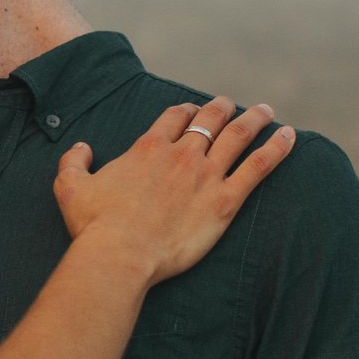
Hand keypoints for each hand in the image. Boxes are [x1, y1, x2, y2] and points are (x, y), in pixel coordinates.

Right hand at [53, 99, 295, 285]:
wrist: (120, 254)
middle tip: (231, 104)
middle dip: (222, 108)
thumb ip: (74, 161)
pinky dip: (276, 149)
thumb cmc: (94, 225)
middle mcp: (181, 155)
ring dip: (255, 119)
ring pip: (238, 136)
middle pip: (209, 120)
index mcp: (148, 148)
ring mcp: (206, 176)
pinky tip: (289, 136)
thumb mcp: (69, 187)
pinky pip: (258, 167)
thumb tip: (82, 148)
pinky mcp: (225, 201)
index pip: (174, 117)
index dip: (186, 111)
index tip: (193, 110)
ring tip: (267, 111)